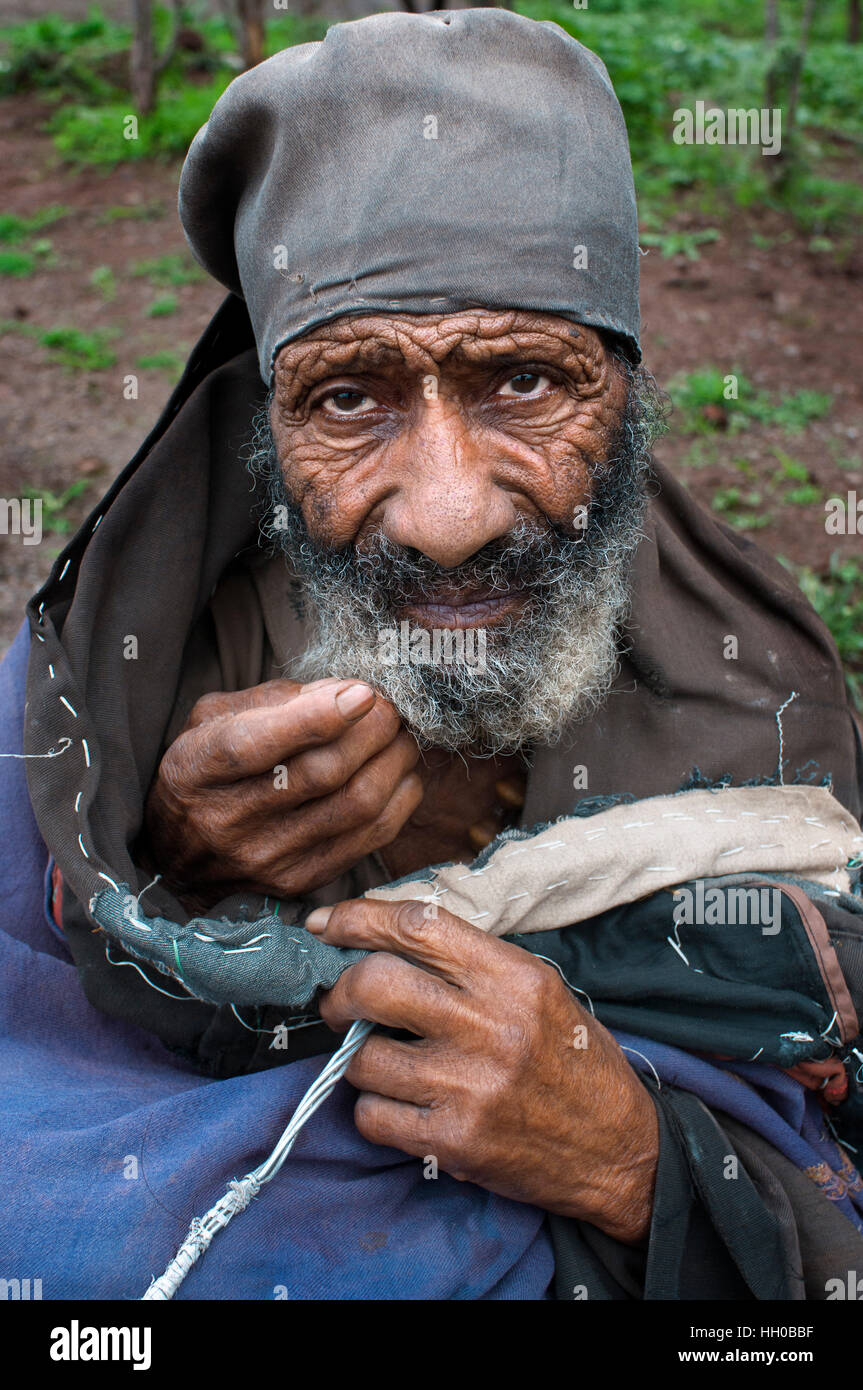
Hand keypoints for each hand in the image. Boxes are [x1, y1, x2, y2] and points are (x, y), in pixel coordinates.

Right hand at [142, 679, 422, 906]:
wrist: (182, 861)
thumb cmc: (207, 772)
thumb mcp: (214, 720)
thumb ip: (274, 700)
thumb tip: (344, 691)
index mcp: (196, 769)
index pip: (256, 745)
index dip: (316, 717)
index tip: (362, 692)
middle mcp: (228, 820)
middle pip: (320, 773)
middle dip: (371, 731)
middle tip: (389, 706)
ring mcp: (268, 857)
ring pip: (355, 804)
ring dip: (393, 762)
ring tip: (400, 735)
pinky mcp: (303, 880)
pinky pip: (371, 836)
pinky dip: (399, 798)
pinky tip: (401, 772)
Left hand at [310, 898, 658, 1242]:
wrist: (618, 1149)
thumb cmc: (572, 1061)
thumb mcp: (539, 990)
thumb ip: (469, 963)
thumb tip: (382, 939)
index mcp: (512, 977)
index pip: (417, 925)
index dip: (358, 918)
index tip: (326, 924)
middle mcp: (489, 1026)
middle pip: (374, 984)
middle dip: (340, 990)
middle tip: (341, 1001)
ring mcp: (468, 1087)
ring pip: (361, 1056)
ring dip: (358, 1057)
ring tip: (385, 1060)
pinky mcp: (453, 1142)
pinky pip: (372, 1115)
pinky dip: (375, 1108)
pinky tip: (403, 1105)